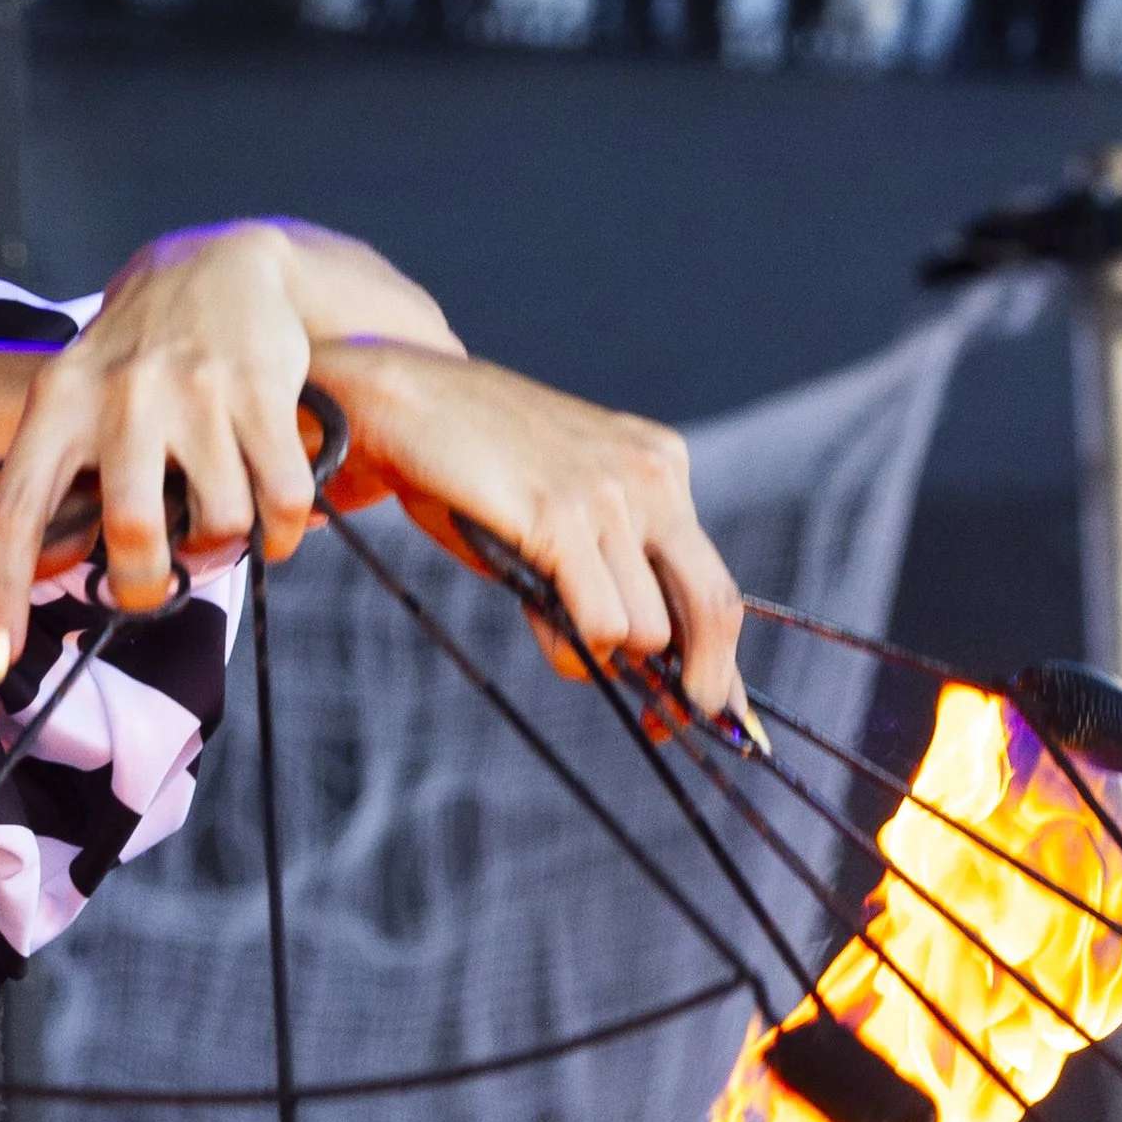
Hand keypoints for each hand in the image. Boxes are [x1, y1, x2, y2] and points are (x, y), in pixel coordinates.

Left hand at [0, 226, 329, 679]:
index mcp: (57, 404)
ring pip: (216, 525)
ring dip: (224, 552)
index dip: (2, 597)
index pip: (14, 514)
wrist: (222, 261)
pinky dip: (284, 535)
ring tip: (221, 534)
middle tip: (160, 583)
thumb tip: (56, 573)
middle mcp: (119, 395)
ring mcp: (193, 391)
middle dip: (147, 585)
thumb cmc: (143, 352)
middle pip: (131, 538)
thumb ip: (66, 473)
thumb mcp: (80, 393)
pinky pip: (280, 500)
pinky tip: (277, 527)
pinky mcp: (261, 389)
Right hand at [321, 344, 745, 718]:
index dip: (718, 660)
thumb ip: (602, 570)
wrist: (404, 398)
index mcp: (660, 468)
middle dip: (699, 681)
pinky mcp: (562, 516)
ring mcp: (610, 494)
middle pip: (713, 607)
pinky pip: (602, 620)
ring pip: (648, 629)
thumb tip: (630, 661)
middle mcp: (652, 477)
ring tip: (548, 621)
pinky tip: (540, 620)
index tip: (705, 709)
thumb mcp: (556, 514)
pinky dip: (575, 647)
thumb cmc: (471, 466)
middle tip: (665, 722)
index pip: (713, 581)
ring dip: (604, 653)